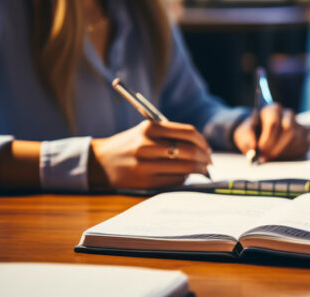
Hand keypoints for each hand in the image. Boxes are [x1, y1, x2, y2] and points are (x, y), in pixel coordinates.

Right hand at [90, 120, 212, 189]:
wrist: (100, 162)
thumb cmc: (129, 145)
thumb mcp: (145, 131)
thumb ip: (170, 134)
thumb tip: (201, 147)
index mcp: (150, 128)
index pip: (188, 133)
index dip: (203, 141)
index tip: (207, 148)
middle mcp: (147, 145)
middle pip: (189, 151)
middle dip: (205, 158)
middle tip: (209, 162)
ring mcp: (145, 164)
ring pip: (184, 168)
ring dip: (198, 170)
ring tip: (202, 170)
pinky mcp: (145, 181)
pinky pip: (174, 181)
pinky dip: (185, 178)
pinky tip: (185, 176)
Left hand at [233, 103, 309, 161]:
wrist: (259, 135)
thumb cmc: (252, 133)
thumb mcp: (244, 133)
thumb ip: (247, 138)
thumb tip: (253, 147)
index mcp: (272, 109)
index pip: (273, 122)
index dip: (267, 139)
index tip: (260, 150)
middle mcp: (287, 114)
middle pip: (288, 130)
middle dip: (275, 147)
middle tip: (265, 157)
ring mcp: (298, 124)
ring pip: (296, 138)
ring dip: (282, 151)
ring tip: (271, 156)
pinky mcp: (304, 135)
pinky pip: (303, 144)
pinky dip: (292, 153)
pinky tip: (281, 155)